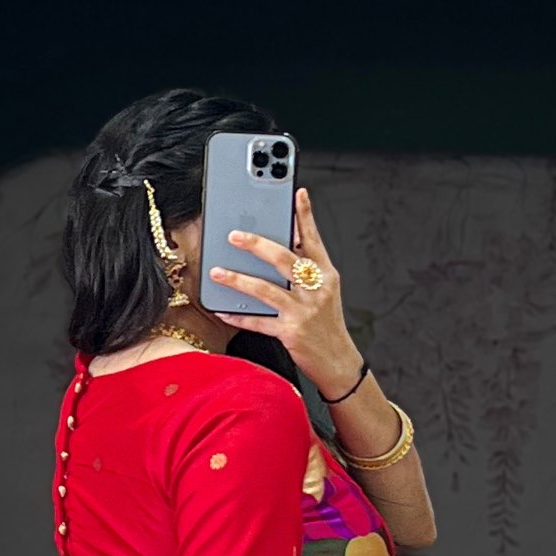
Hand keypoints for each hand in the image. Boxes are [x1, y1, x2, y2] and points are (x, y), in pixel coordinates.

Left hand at [207, 188, 363, 402]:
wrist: (338, 362)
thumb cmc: (327, 326)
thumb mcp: (325, 292)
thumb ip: (308, 269)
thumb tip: (285, 245)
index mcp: (326, 274)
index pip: (314, 239)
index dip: (305, 215)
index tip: (296, 192)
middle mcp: (316, 289)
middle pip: (284, 259)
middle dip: (257, 245)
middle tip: (234, 235)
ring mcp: (303, 311)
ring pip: (266, 289)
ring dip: (238, 280)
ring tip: (217, 272)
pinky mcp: (291, 332)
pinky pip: (259, 322)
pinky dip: (239, 316)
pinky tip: (223, 311)